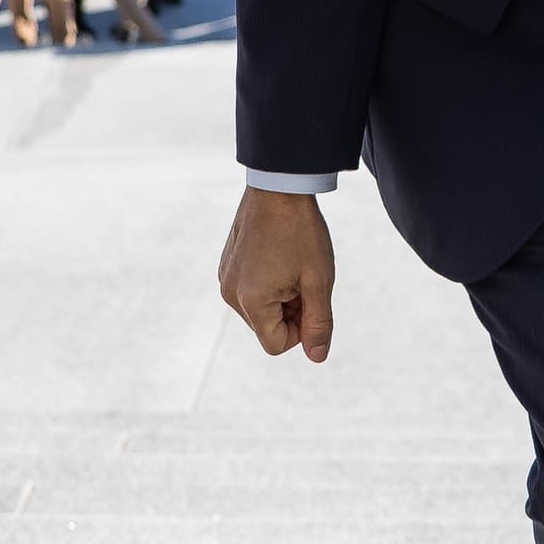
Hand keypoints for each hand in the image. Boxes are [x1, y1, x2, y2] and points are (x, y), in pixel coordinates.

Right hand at [219, 186, 337, 362]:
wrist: (279, 185)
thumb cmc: (301, 232)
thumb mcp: (318, 281)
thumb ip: (318, 323)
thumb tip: (317, 358)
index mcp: (250, 301)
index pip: (277, 344)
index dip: (302, 329)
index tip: (311, 298)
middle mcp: (230, 293)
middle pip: (268, 328)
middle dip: (291, 311)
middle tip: (304, 276)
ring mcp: (225, 277)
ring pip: (260, 309)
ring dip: (281, 296)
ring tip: (291, 263)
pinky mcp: (226, 264)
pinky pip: (251, 290)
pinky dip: (269, 282)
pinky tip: (279, 254)